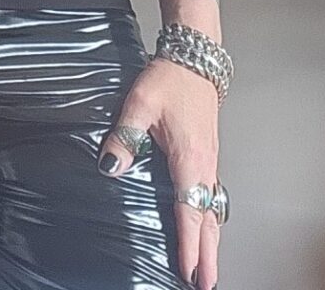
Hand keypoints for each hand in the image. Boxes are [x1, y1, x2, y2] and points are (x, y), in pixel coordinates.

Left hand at [97, 56, 219, 289]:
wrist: (195, 57)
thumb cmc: (170, 78)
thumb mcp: (139, 103)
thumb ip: (124, 135)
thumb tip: (110, 165)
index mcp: (189, 159)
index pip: (189, 212)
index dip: (189, 245)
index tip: (189, 271)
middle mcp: (204, 163)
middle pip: (208, 219)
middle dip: (208, 254)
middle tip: (206, 283)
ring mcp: (209, 158)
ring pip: (213, 208)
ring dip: (212, 238)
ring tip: (210, 263)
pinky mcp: (208, 151)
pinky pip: (213, 192)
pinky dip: (212, 215)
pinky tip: (207, 221)